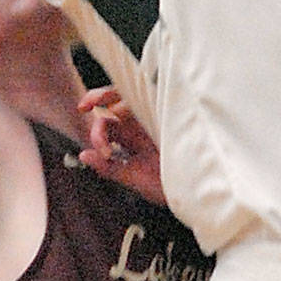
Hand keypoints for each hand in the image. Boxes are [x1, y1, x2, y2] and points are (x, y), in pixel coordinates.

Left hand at [78, 87, 167, 205]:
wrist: (197, 188)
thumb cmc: (168, 185)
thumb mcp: (134, 178)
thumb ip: (109, 168)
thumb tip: (83, 154)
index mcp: (130, 139)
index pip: (106, 123)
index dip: (97, 132)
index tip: (103, 150)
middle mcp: (139, 124)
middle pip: (115, 102)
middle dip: (99, 97)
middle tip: (84, 106)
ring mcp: (154, 116)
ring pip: (131, 94)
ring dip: (116, 95)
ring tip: (106, 104)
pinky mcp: (170, 112)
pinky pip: (152, 94)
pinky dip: (138, 92)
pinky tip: (130, 103)